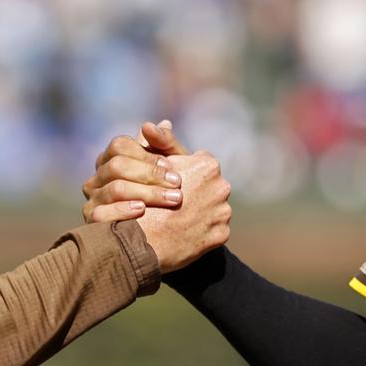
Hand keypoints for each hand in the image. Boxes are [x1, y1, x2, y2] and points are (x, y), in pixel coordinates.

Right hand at [84, 120, 186, 223]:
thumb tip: (164, 123)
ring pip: (115, 189)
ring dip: (147, 193)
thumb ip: (167, 145)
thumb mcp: (171, 167)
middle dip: (150, 174)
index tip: (171, 166)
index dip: (146, 154)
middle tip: (177, 184)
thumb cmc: (167, 192)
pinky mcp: (92, 221)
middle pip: (117, 166)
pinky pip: (101, 214)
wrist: (164, 231)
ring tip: (172, 199)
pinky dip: (121, 210)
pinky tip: (141, 210)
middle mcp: (98, 176)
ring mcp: (93, 198)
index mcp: (113, 158)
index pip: (120, 146)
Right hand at [135, 147, 231, 272]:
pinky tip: (184, 234)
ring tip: (178, 219)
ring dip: (200, 211)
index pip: (200, 163)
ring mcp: (223, 212)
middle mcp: (222, 186)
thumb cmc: (142, 199)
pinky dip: (201, 231)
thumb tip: (165, 122)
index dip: (183, 172)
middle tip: (174, 202)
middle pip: (208, 185)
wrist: (142, 243)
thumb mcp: (149, 165)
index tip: (171, 182)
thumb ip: (161, 144)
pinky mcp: (222, 234)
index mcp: (207, 165)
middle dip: (195, 191)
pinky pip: (213, 229)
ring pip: (213, 207)